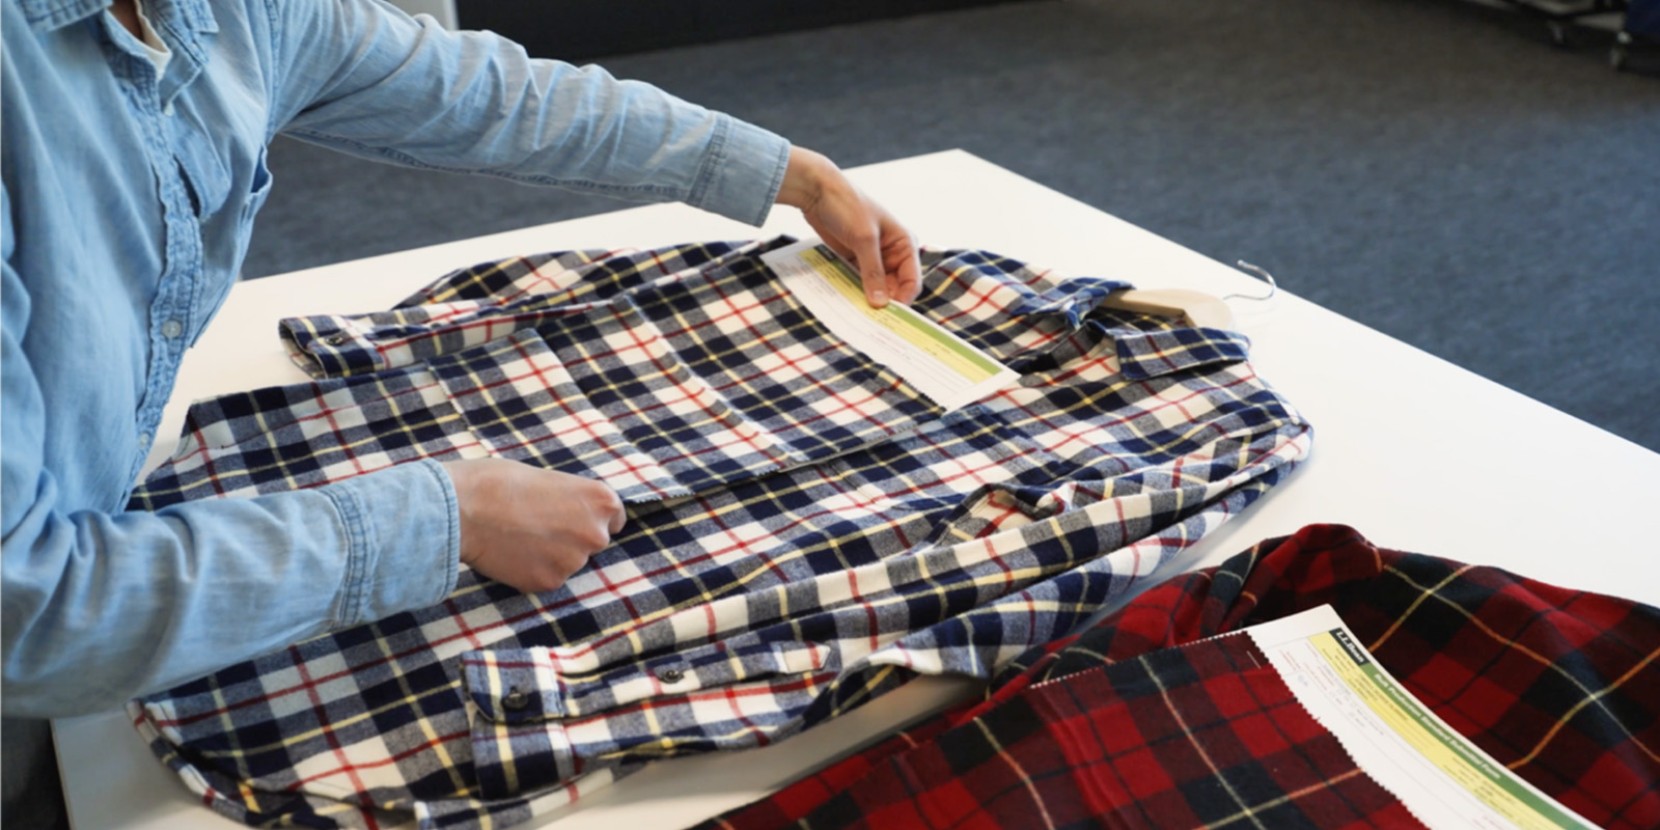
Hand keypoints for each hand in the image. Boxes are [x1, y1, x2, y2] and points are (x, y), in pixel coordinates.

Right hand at [441, 458, 625, 593]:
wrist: (464, 508)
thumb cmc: (499, 482)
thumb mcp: (548, 479)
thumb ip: (569, 501)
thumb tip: (569, 514)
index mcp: (601, 501)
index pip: (615, 518)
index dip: (592, 518)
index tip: (576, 519)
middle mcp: (595, 533)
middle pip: (593, 542)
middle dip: (571, 538)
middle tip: (537, 527)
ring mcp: (574, 561)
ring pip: (568, 562)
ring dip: (550, 556)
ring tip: (518, 537)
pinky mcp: (550, 582)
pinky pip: (546, 578)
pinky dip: (531, 571)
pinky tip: (510, 554)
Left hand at [776, 147, 921, 307]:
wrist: (817, 190)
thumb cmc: (848, 205)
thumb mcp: (864, 239)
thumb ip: (873, 272)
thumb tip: (880, 304)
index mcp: (904, 243)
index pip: (912, 280)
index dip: (903, 299)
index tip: (889, 316)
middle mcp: (893, 253)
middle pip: (895, 288)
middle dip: (885, 303)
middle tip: (871, 321)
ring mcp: (873, 258)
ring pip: (877, 288)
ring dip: (868, 300)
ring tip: (858, 315)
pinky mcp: (855, 260)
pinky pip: (859, 282)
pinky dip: (855, 292)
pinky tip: (848, 304)